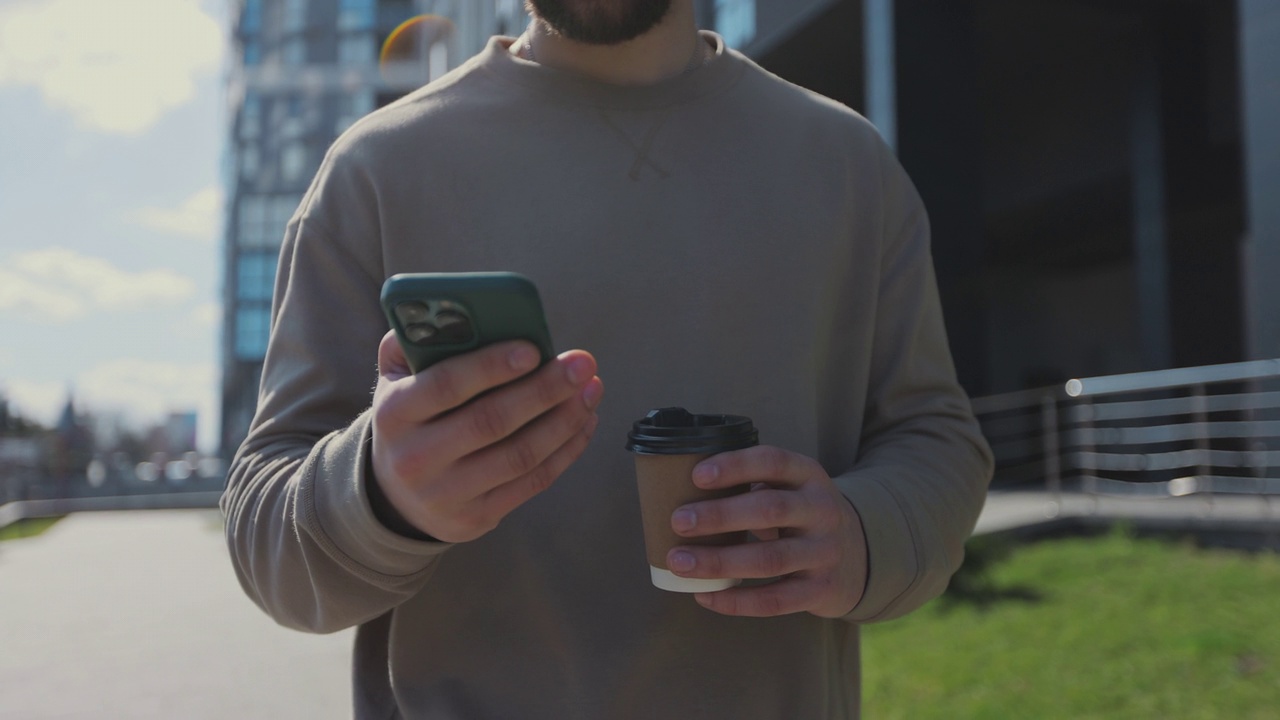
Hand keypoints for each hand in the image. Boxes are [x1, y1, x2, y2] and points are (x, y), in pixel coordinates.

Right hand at [370, 331, 602, 542]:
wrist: (394, 494)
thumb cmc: (412, 418)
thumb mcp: (397, 379)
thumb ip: (417, 342)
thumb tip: (457, 311)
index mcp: (395, 413)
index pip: (446, 386)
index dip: (491, 366)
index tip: (534, 349)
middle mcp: (416, 458)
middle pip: (492, 422)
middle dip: (545, 390)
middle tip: (582, 364)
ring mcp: (446, 494)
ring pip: (520, 455)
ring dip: (565, 420)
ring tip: (591, 389)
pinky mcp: (476, 517)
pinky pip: (532, 482)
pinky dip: (566, 450)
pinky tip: (585, 420)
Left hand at [666, 446, 867, 617]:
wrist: (859, 556)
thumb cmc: (802, 515)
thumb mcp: (792, 488)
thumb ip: (754, 486)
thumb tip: (682, 492)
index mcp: (809, 476)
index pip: (774, 462)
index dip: (736, 466)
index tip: (696, 476)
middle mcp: (823, 511)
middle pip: (770, 510)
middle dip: (719, 516)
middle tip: (678, 521)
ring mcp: (825, 552)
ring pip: (770, 559)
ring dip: (719, 561)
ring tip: (679, 562)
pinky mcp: (821, 590)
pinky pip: (775, 600)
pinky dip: (736, 601)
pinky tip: (704, 596)